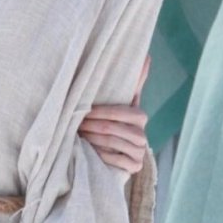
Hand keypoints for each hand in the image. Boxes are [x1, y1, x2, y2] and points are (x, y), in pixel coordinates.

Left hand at [79, 55, 150, 174]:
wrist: (118, 153)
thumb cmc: (117, 123)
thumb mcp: (124, 102)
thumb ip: (134, 81)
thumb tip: (147, 55)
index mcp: (140, 116)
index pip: (117, 112)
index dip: (97, 112)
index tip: (81, 112)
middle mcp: (142, 135)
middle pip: (109, 128)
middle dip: (89, 126)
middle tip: (74, 124)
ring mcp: (138, 152)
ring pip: (109, 143)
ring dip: (90, 139)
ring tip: (77, 135)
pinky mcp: (133, 167)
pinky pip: (112, 159)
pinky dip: (98, 155)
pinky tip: (89, 151)